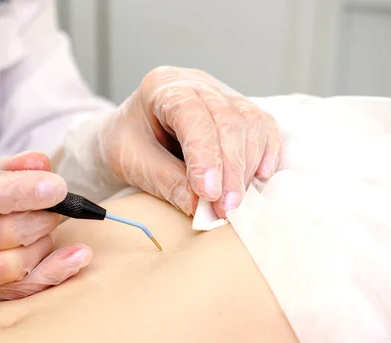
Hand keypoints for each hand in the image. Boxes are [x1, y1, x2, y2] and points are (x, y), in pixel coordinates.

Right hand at [0, 152, 91, 305]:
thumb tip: (43, 164)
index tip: (56, 186)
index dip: (21, 192)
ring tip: (44, 227)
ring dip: (44, 242)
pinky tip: (77, 256)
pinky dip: (54, 272)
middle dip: (42, 216)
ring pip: (14, 266)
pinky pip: (19, 292)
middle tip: (56, 204)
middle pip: (4, 235)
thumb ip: (3, 167)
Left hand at [99, 66, 281, 216]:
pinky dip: (265, 154)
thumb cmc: (125, 144)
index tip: (209, 193)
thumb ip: (166, 182)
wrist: (128, 134)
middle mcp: (196, 84)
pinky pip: (263, 127)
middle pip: (228, 120)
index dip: (205, 155)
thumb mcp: (132, 163)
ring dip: (247, 167)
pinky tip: (257, 179)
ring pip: (251, 123)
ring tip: (233, 203)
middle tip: (225, 209)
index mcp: (162, 87)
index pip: (192, 115)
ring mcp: (221, 94)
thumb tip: (202, 208)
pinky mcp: (238, 110)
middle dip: (230, 170)